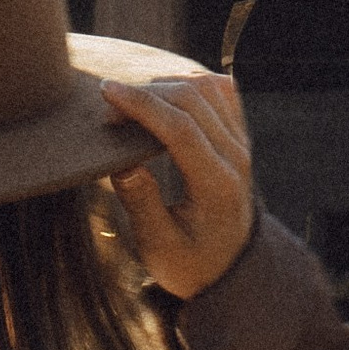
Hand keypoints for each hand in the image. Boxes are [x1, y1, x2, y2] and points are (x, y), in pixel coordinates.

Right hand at [104, 71, 255, 299]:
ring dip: (164, 84)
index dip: (142, 105)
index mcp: (218, 185)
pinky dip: (187, 83)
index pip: (181, 129)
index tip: (106, 91)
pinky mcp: (239, 134)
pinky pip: (218, 90)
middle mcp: (237, 157)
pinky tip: (161, 95)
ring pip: (206, 88)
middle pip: (192, 100)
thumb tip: (123, 164)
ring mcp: (242, 142)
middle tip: (107, 110)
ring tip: (130, 102)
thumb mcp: (159, 248)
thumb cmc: (189, 261)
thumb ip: (142, 205)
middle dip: (144, 93)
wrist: (230, 266)